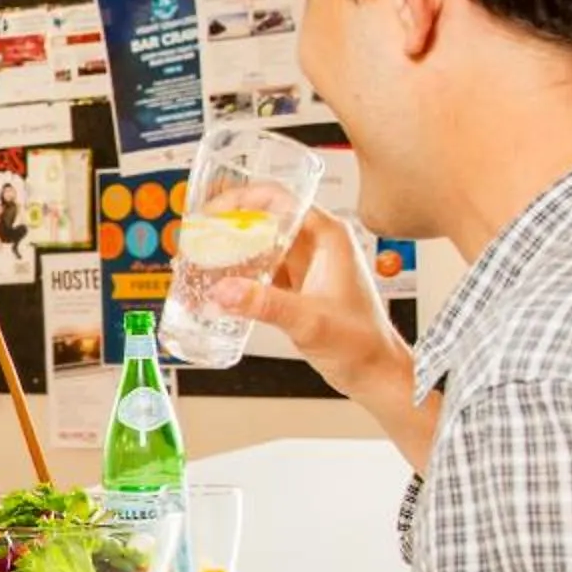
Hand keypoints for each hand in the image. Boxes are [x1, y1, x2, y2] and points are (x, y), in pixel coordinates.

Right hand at [214, 210, 406, 400]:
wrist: (373, 371)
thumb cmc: (360, 342)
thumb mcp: (309, 320)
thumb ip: (265, 304)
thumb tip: (224, 290)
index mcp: (328, 237)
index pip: (280, 199)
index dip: (242, 200)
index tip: (213, 212)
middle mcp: (317, 244)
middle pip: (264, 218)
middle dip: (228, 225)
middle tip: (198, 237)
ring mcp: (306, 264)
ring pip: (260, 243)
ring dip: (230, 250)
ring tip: (200, 260)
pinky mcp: (297, 285)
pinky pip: (261, 268)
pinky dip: (238, 273)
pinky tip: (217, 285)